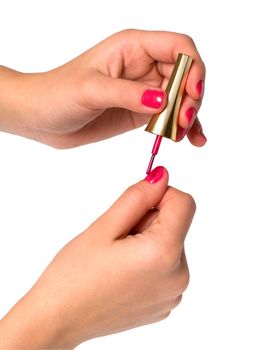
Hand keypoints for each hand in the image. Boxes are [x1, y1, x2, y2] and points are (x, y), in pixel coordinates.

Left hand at [0, 29, 205, 147]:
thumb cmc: (58, 93)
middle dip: (191, 97)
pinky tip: (192, 140)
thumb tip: (164, 101)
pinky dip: (183, 127)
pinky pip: (169, 115)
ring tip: (184, 137)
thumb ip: (128, 94)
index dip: (192, 67)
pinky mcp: (140, 111)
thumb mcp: (91, 90)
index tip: (191, 93)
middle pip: (185, 74)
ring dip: (189, 116)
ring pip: (181, 97)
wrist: (43, 118)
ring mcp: (144, 90)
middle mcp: (143, 65)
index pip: (178, 47)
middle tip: (182, 122)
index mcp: (133, 47)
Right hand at [0, 166, 195, 348]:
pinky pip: (166, 267)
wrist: (58, 319)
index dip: (160, 195)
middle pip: (176, 224)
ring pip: (170, 244)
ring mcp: (173, 294)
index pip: (184, 202)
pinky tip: (123, 272)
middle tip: (117, 238)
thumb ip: (138, 197)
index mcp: (165, 254)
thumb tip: (162, 176)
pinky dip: (148, 261)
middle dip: (149, 222)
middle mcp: (178, 276)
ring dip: (148, 241)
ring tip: (118, 258)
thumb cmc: (74, 275)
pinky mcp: (165, 303)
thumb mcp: (105, 226)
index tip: (136, 205)